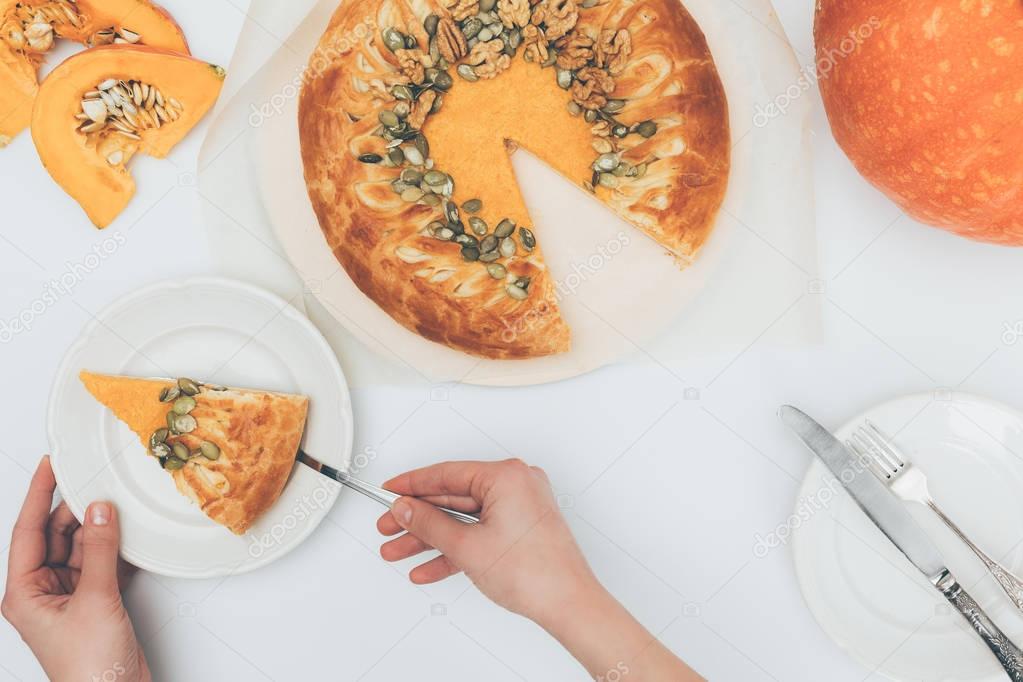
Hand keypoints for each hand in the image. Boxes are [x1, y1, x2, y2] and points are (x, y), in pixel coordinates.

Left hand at [2, 457, 149, 681]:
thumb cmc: (90, 667)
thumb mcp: (95, 599)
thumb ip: (99, 550)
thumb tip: (99, 511)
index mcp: (24, 593)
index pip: (28, 531)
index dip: (39, 495)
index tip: (51, 465)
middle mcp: (42, 593)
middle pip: (56, 536)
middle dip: (75, 510)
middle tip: (96, 480)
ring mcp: (69, 598)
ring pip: (82, 549)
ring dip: (99, 529)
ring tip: (116, 504)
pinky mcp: (94, 604)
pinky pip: (102, 565)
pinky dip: (116, 550)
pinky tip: (129, 535)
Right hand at [378, 458, 702, 680]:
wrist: (568, 604)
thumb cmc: (535, 572)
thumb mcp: (466, 546)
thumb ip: (429, 524)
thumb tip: (407, 509)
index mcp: (506, 476)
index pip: (446, 473)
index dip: (412, 485)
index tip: (391, 489)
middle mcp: (517, 484)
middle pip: (453, 497)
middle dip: (418, 518)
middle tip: (389, 526)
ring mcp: (521, 506)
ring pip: (464, 518)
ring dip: (432, 537)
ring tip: (400, 550)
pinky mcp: (522, 527)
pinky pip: (480, 531)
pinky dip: (456, 548)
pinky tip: (430, 566)